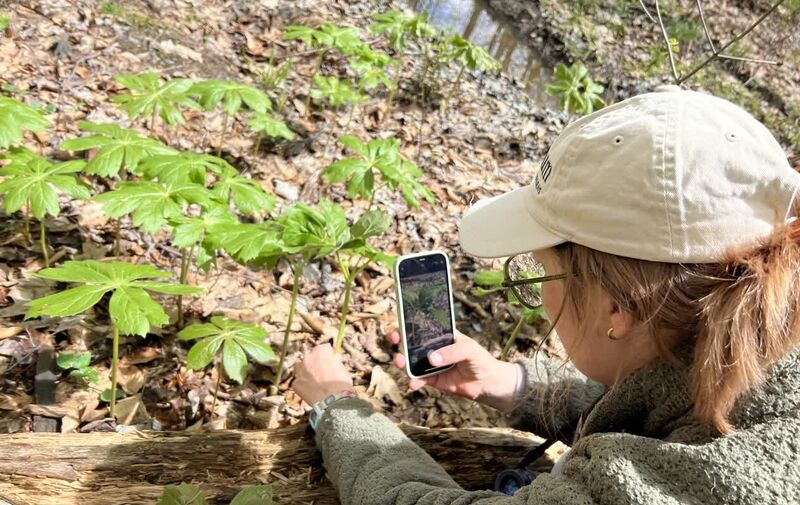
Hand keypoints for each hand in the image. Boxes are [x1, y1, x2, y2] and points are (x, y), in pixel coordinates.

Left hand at [292, 343, 353, 405]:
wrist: (333, 401)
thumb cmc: (341, 385)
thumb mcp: (342, 369)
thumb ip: (334, 362)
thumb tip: (333, 360)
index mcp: (321, 351)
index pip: (323, 349)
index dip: (327, 357)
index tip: (329, 362)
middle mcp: (308, 357)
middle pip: (310, 357)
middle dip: (314, 363)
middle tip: (321, 373)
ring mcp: (300, 370)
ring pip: (300, 368)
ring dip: (305, 372)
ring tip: (313, 382)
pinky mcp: (295, 382)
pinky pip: (297, 382)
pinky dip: (302, 385)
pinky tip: (310, 391)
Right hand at [388, 329, 520, 413]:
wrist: (487, 383)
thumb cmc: (480, 359)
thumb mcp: (469, 350)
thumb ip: (451, 352)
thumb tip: (432, 359)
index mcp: (441, 335)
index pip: (423, 326)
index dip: (409, 323)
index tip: (401, 322)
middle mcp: (433, 348)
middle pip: (411, 343)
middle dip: (400, 341)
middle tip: (395, 340)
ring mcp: (430, 364)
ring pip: (411, 361)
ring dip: (403, 362)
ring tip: (400, 363)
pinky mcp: (432, 380)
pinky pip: (418, 380)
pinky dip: (413, 382)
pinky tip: (413, 384)